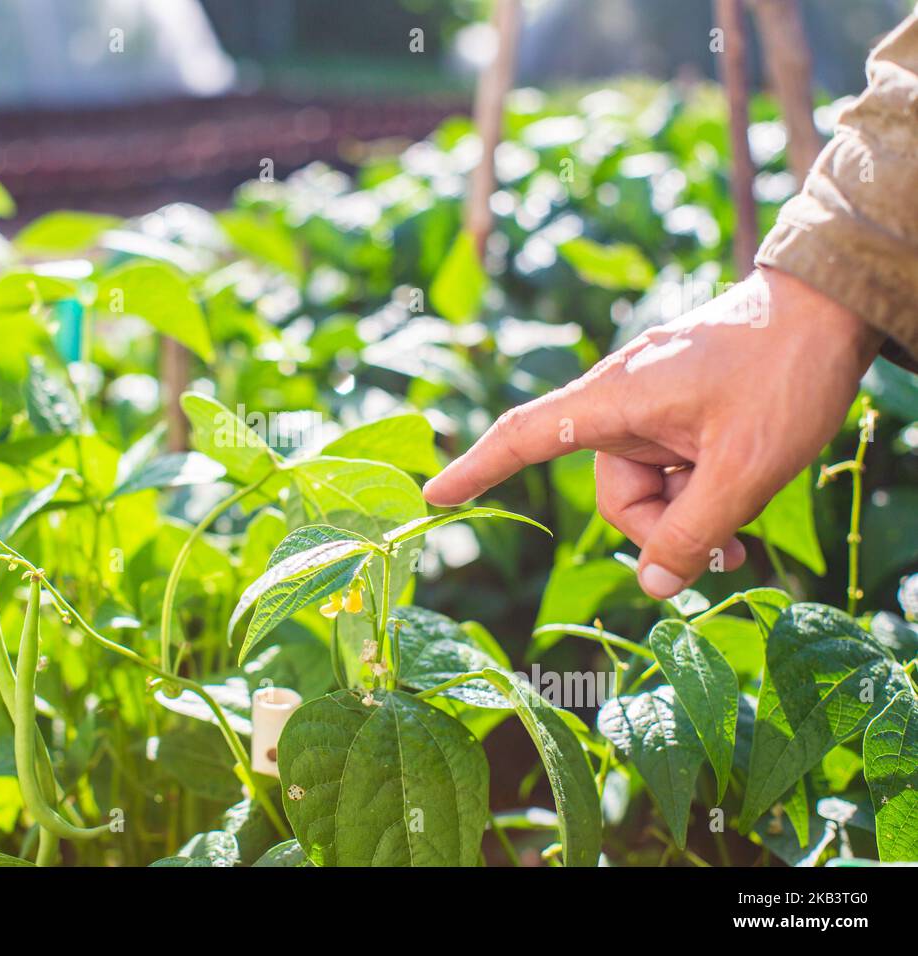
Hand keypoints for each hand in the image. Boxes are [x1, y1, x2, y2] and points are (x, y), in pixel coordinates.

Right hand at [422, 267, 883, 599]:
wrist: (832, 307)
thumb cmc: (786, 373)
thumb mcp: (746, 468)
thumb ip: (693, 533)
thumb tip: (653, 585)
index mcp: (615, 399)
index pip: (525, 436)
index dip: (478, 470)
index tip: (435, 496)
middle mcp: (622, 402)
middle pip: (612, 493)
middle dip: (663, 529)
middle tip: (726, 549)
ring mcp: (652, 406)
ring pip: (647, 487)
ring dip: (690, 514)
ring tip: (743, 529)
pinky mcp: (678, 409)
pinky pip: (670, 468)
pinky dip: (698, 492)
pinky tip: (739, 505)